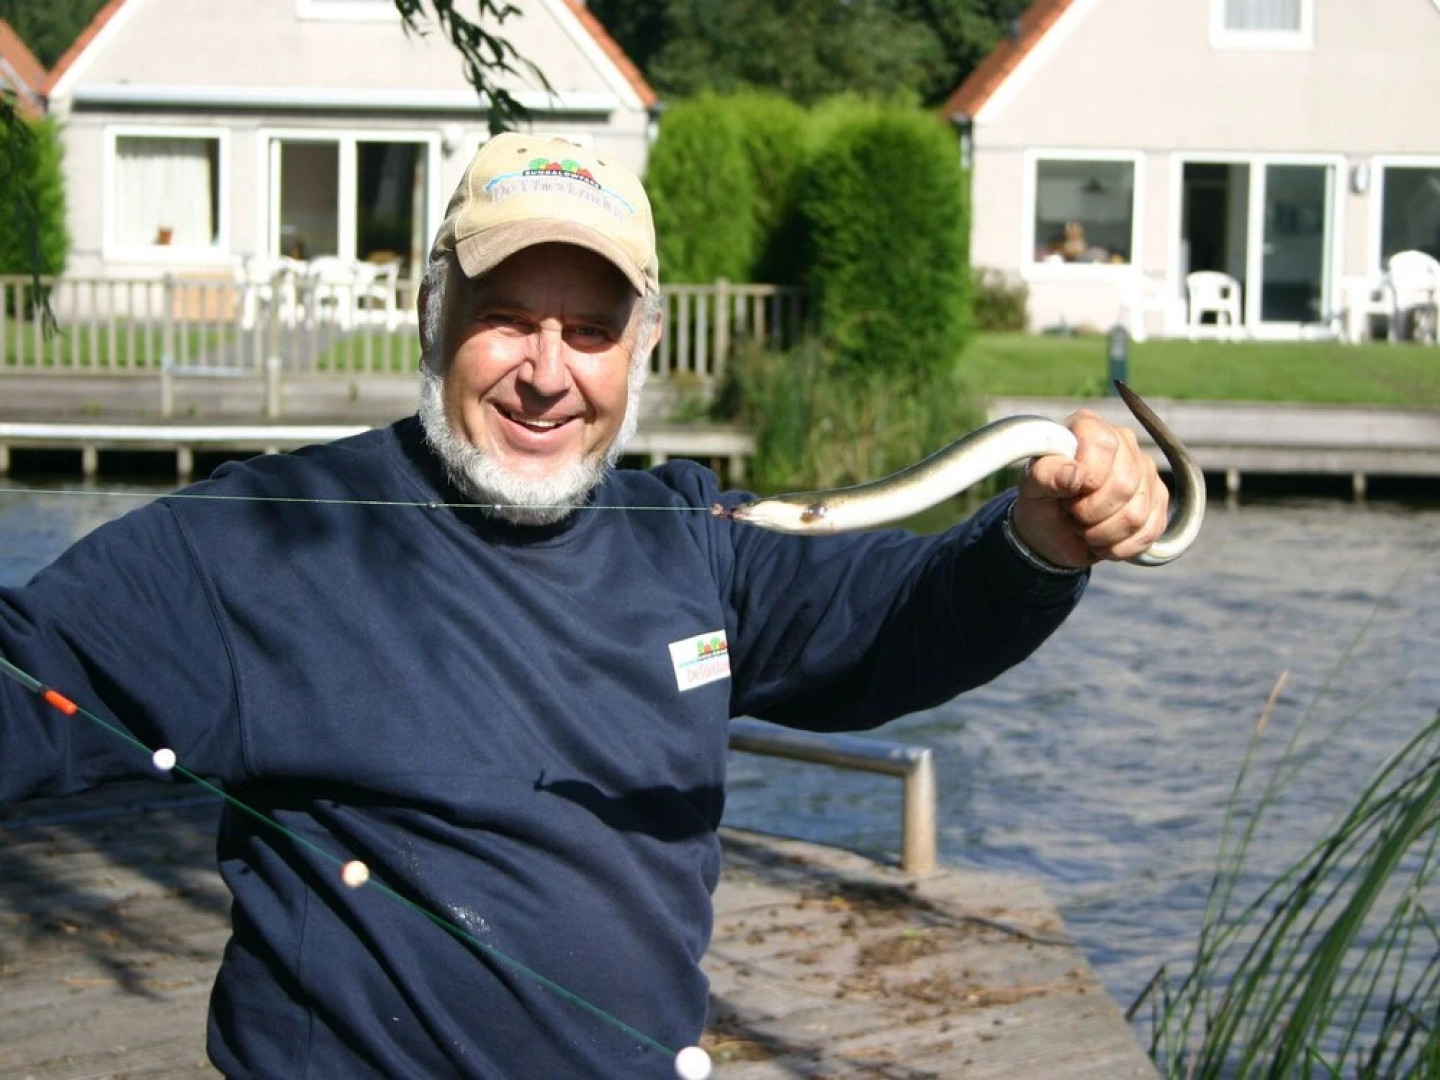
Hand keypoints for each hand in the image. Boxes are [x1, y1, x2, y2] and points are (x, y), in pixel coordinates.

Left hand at [1010, 409, 1168, 568]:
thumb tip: (1073, 474)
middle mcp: (1124, 442)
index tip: (1067, 492)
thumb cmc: (1041, 500)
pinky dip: (1118, 547)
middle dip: (1090, 512)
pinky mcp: (1158, 500)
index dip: (1087, 477)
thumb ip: (1045, 474)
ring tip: (1084, 527)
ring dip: (1102, 533)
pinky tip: (1102, 539)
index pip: (1104, 444)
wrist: (1053, 530)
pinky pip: (1149, 531)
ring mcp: (1145, 470)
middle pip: (1124, 484)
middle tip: (1072, 514)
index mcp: (1089, 427)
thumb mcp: (1031, 487)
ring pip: (1136, 514)